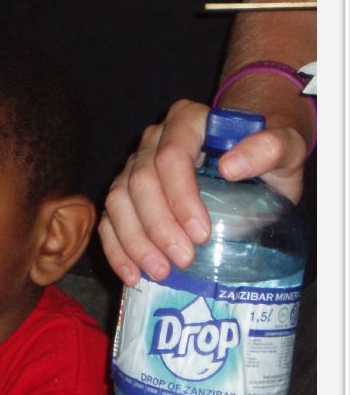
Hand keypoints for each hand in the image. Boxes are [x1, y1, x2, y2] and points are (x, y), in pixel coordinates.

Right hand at [98, 98, 306, 284]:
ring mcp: (134, 167)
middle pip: (140, 181)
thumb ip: (271, 148)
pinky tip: (131, 274)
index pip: (171, 156)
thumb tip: (231, 166)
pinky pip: (109, 221)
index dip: (180, 196)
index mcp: (187, 120)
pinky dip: (117, 250)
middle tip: (183, 260)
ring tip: (160, 272)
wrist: (251, 165)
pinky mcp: (125, 196)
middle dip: (158, 225)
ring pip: (118, 202)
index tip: (201, 233)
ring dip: (135, 241)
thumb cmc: (266, 158)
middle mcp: (152, 140)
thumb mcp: (285, 148)